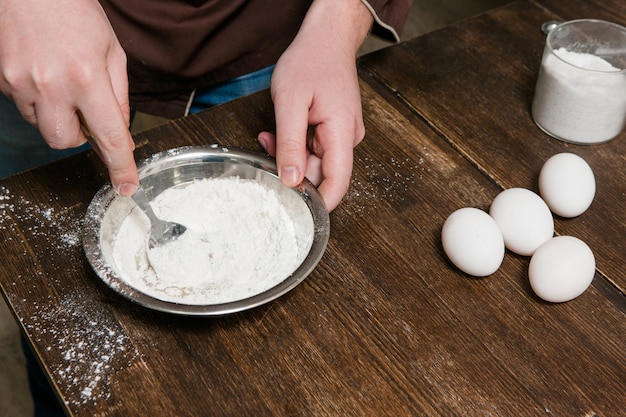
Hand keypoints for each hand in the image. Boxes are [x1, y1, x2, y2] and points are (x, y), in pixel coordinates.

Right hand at [0, 0, 137, 194]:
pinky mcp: (2, 80)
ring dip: (59, 118)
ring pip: (43, 128)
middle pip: (67, 142)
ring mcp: (20, 83)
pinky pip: (25, 108)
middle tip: (87, 112)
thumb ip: (119, 96)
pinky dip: (39, 101)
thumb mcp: (112, 51)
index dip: (121, 166)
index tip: (127, 186)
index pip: (110, 136)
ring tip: (63, 83)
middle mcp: (51, 85)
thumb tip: (121, 134)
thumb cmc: (75, 12)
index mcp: (87, 77)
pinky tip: (44, 74)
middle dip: (81, 136)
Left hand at [257, 0, 372, 211]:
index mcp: (342, 133)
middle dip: (292, 170)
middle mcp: (347, 137)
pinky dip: (295, 144)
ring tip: (271, 135)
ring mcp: (342, 134)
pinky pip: (314, 148)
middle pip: (322, 173)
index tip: (298, 213)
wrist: (326, 38)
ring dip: (290, 155)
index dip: (320, 204)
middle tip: (267, 150)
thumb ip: (290, 143)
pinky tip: (281, 131)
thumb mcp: (290, 102)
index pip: (338, 182)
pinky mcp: (334, 129)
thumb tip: (291, 180)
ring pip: (315, 161)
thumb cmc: (311, 61)